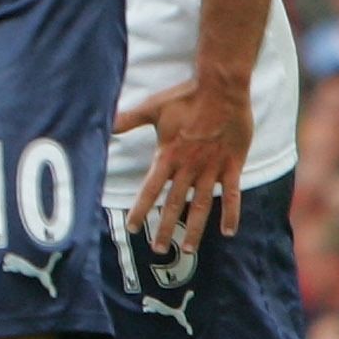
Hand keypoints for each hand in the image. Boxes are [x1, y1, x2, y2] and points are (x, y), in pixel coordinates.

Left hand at [113, 71, 253, 254]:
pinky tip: (228, 232)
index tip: (133, 227)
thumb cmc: (186, 97)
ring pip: (201, 206)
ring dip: (194, 229)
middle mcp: (188, 167)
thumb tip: (105, 122)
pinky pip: (233, 195)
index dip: (141, 209)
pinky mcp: (232, 166)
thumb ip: (128, 119)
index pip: (150, 189)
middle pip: (174, 204)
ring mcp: (211, 169)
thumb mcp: (153, 108)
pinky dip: (231, 214)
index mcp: (168, 156)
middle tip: (157, 248)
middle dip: (164, 228)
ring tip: (187, 248)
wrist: (222, 89)